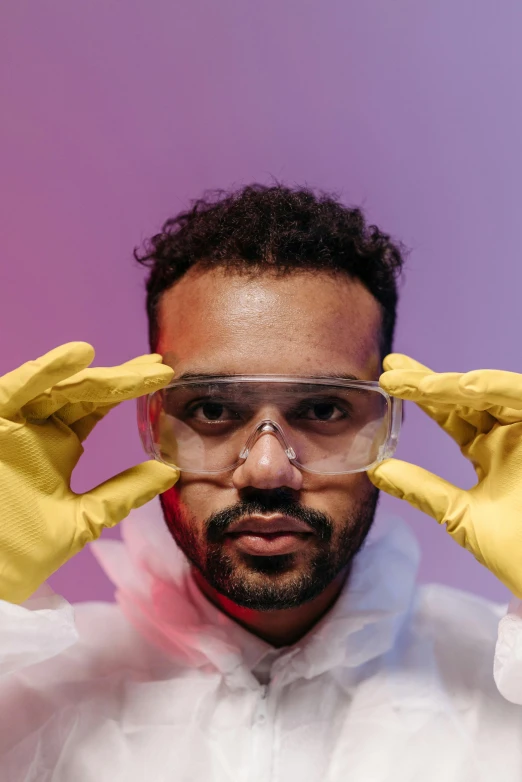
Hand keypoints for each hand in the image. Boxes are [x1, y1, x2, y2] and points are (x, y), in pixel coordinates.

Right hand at [0, 342, 178, 603]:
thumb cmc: (22, 553)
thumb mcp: (84, 519)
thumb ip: (123, 492)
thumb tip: (171, 471)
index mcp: (59, 446)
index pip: (98, 407)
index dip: (129, 389)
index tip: (164, 375)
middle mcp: (36, 429)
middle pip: (83, 392)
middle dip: (122, 378)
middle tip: (159, 366)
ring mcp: (13, 425)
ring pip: (56, 388)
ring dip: (94, 375)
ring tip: (135, 368)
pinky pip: (15, 390)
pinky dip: (45, 372)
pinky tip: (80, 356)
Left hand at [368, 354, 521, 597]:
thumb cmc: (517, 553)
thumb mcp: (459, 515)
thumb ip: (421, 489)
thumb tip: (376, 470)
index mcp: (492, 452)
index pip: (451, 415)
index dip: (420, 396)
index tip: (386, 381)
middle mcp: (512, 436)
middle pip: (465, 396)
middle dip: (427, 379)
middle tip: (390, 368)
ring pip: (490, 393)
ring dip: (451, 384)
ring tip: (412, 381)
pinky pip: (521, 396)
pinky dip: (496, 387)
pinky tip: (464, 385)